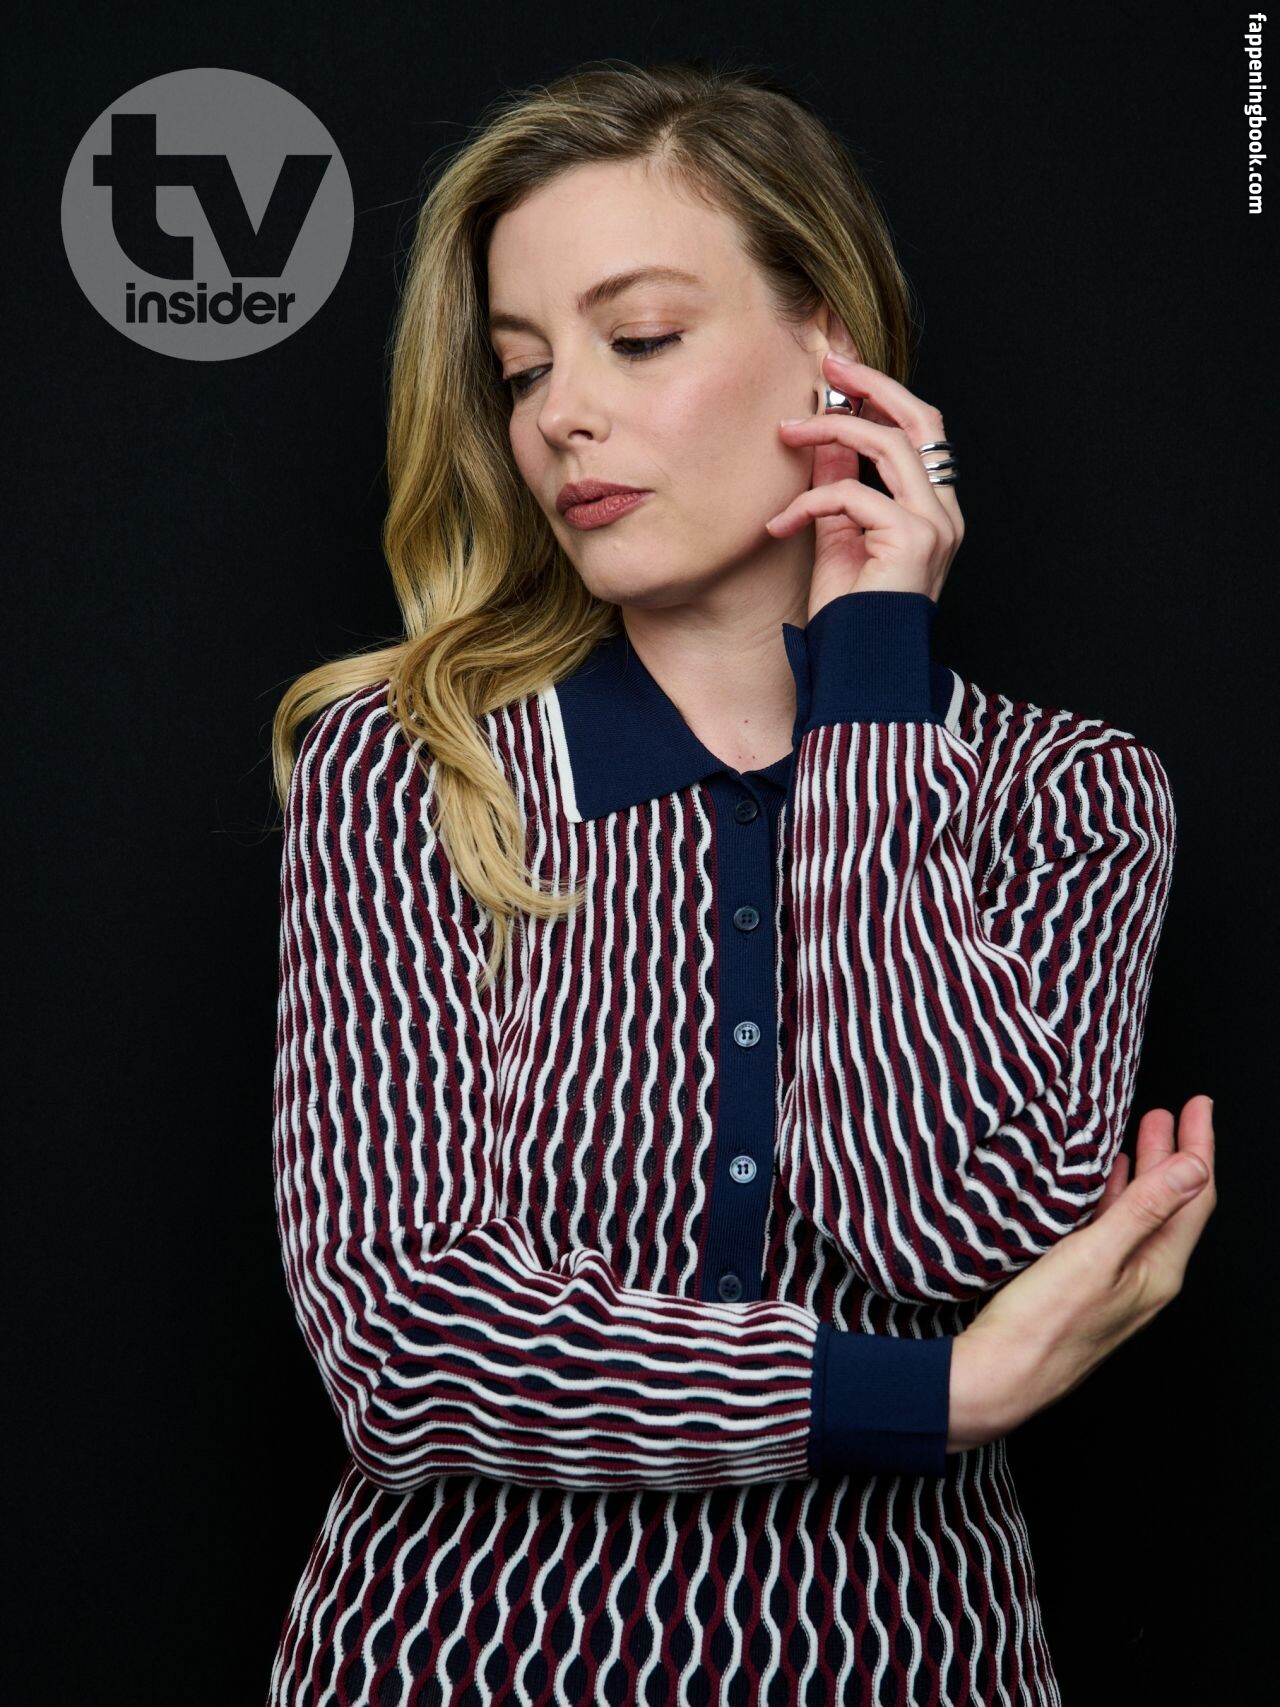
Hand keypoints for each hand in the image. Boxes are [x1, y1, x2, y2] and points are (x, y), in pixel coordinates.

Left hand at [765, 351, 963, 618]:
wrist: (857, 670)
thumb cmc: (849, 616)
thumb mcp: (837, 536)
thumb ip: (836, 486)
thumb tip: (822, 436)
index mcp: (933, 510)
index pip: (921, 432)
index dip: (883, 395)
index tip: (840, 374)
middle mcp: (944, 513)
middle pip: (922, 419)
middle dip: (874, 384)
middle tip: (829, 363)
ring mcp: (935, 525)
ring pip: (890, 444)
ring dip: (830, 429)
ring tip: (787, 433)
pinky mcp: (913, 539)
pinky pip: (853, 494)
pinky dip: (809, 502)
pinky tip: (780, 525)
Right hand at [947, 1094, 1217, 1452]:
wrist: (999, 1377)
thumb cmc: (1043, 1326)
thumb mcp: (1097, 1256)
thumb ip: (1145, 1208)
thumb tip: (1194, 1167)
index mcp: (1157, 1271)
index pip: (1194, 1197)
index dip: (1200, 1147)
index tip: (1199, 1106)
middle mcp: (1143, 1278)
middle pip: (1171, 1204)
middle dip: (1174, 1153)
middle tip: (1172, 1112)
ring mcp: (1114, 1284)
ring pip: (1141, 1214)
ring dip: (1144, 1171)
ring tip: (1142, 1134)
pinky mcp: (1084, 1286)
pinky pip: (1112, 1229)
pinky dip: (1114, 1196)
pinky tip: (1100, 1184)